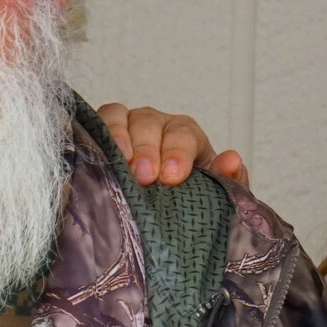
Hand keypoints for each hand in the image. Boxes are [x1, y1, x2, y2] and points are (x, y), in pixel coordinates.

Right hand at [96, 102, 248, 187]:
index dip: (177, 153)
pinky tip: (95, 158)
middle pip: (148, 123)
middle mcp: (155, 125)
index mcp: (185, 135)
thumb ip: (228, 180)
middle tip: (145, 176)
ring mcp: (125, 126)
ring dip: (117, 138)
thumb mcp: (212, 193)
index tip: (173, 177)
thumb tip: (232, 161)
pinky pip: (94, 125)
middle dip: (147, 149)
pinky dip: (94, 136)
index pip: (182, 134)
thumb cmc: (185, 197)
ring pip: (118, 117)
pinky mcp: (100, 135)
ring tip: (119, 165)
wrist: (161, 210)